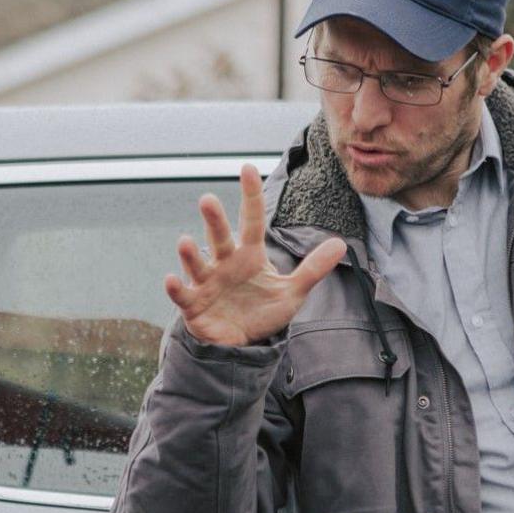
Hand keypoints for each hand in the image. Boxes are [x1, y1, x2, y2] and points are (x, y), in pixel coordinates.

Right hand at [165, 164, 348, 345]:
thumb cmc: (262, 311)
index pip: (252, 221)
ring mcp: (207, 283)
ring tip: (185, 241)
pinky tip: (172, 279)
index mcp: (249, 255)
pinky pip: (183, 295)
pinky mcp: (194, 305)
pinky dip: (176, 288)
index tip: (248, 168)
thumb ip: (313, 268)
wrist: (241, 343)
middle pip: (219, 237)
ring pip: (197, 264)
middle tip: (208, 199)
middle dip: (213, 220)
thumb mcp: (292, 291)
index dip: (251, 196)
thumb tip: (341, 244)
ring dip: (190, 254)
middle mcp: (225, 263)